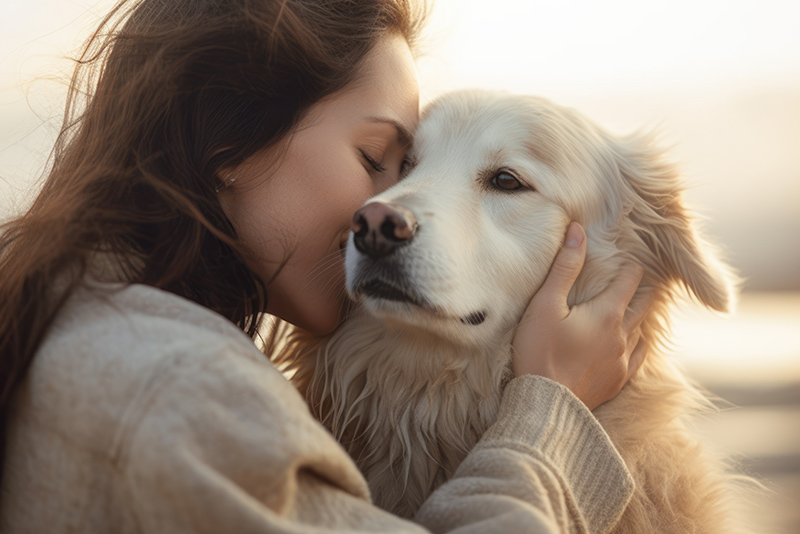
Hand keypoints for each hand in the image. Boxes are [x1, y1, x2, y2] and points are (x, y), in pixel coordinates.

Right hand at [511, 222, 650, 410]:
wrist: (545, 405)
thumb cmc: (539, 351)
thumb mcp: (546, 304)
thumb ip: (564, 267)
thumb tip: (578, 231)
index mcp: (607, 313)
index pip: (629, 281)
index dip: (631, 267)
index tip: (631, 259)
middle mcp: (622, 336)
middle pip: (642, 305)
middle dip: (641, 290)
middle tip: (640, 280)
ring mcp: (622, 362)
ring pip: (641, 332)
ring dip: (640, 317)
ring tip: (637, 308)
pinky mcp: (616, 382)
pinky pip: (638, 358)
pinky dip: (638, 345)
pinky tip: (633, 345)